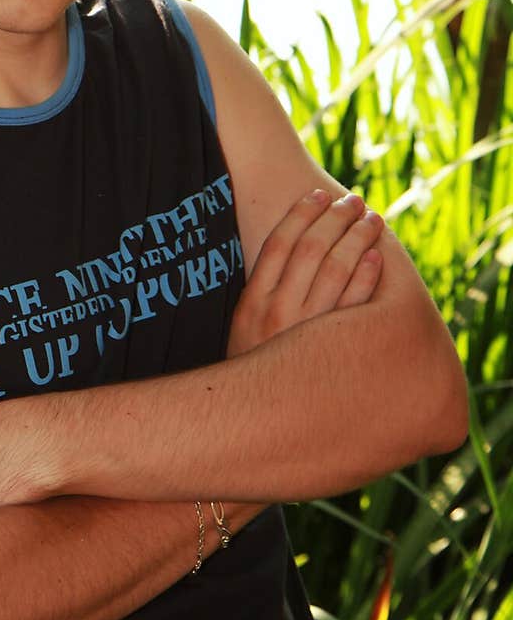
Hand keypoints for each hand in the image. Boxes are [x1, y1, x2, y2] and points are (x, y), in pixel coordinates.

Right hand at [227, 188, 382, 358]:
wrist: (257, 425)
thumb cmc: (256, 368)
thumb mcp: (243, 328)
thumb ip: (261, 291)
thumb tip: (288, 247)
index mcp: (251, 304)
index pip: (279, 243)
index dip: (301, 214)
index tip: (319, 194)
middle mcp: (277, 315)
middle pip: (310, 249)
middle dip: (335, 218)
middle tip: (354, 200)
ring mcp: (307, 334)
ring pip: (335, 270)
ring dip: (357, 239)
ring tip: (371, 220)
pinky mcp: (333, 354)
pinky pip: (355, 306)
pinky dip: (367, 277)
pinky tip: (376, 259)